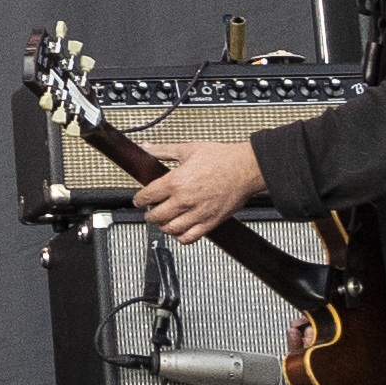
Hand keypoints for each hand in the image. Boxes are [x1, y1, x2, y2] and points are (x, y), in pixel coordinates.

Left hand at [129, 133, 267, 243]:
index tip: (139, 200)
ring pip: (171, 229)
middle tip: (149, 211)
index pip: (147, 196)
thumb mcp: (188, 149)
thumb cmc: (222, 158)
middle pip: (156, 216)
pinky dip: (180, 237)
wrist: (246, 168)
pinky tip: (179, 230)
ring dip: (163, 226)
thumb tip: (146, 147)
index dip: (139, 199)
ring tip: (163, 221)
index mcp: (176, 182)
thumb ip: (163, 150)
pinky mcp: (211, 222)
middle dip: (149, 215)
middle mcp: (184, 200)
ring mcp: (198, 213)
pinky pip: (190, 237)